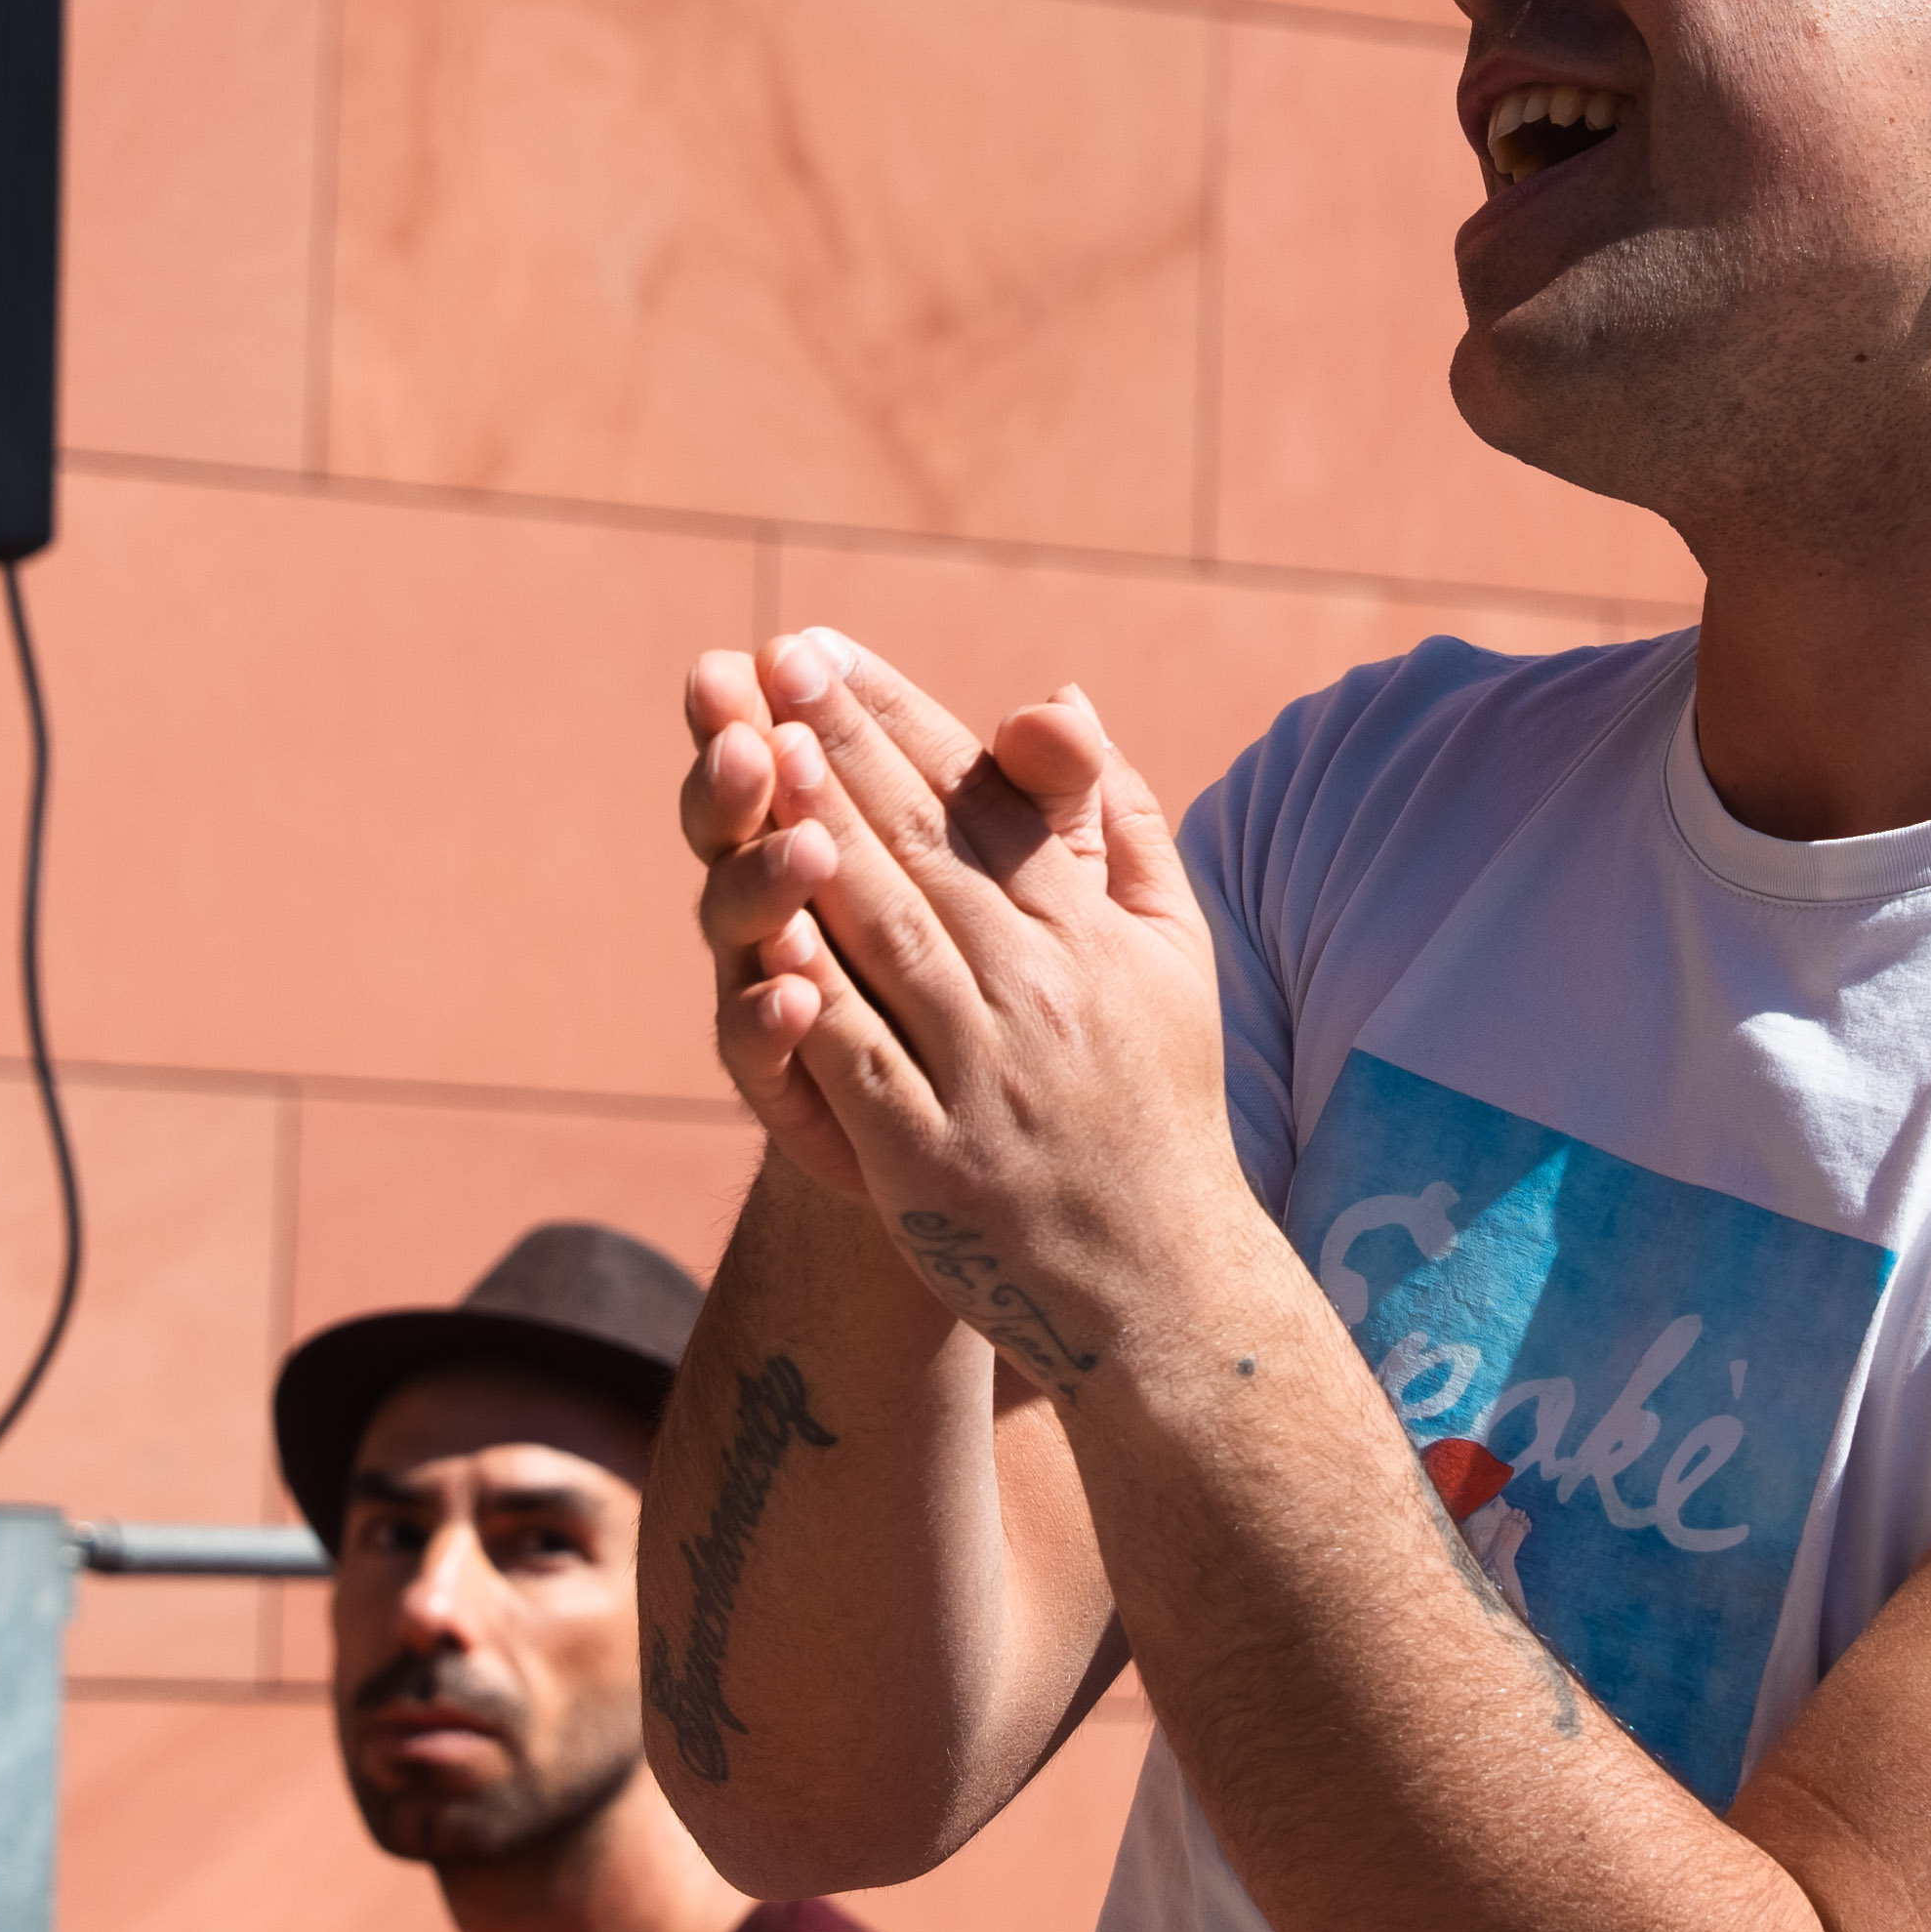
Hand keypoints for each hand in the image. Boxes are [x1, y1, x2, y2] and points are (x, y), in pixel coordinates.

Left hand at [681, 630, 1240, 1383]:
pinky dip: (814, 997)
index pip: (981, 797)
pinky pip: (862, 1062)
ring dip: (818, 841)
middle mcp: (1039, 990)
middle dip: (841, 746)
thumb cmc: (1162, 1106)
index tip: (817, 647)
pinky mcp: (932, 1161)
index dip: (894, 718)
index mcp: (1086, 933)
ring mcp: (984, 1076)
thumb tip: (1060, 696)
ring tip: (756, 754)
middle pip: (925, 847)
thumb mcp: (1174, 954)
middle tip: (766, 660)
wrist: (1161, 1284)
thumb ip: (1119, 823)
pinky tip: (761, 932)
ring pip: (889, 936)